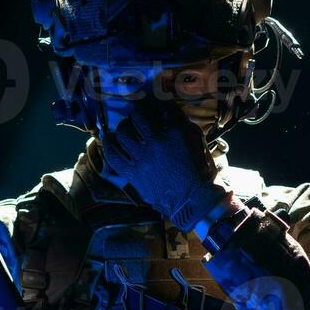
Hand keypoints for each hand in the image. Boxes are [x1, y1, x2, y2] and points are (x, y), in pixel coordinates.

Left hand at [99, 95, 228, 231]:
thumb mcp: (197, 142)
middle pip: (135, 119)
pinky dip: (109, 147)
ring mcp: (142, 159)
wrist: (193, 200)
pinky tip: (110, 141)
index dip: (150, 108)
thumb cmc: (199, 171)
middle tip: (135, 120)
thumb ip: (181, 125)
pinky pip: (114, 157)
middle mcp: (155, 143)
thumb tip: (166, 113)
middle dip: (133, 117)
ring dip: (121, 129)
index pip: (158, 111)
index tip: (150, 110)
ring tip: (122, 130)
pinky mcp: (133, 174)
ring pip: (122, 135)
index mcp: (173, 133)